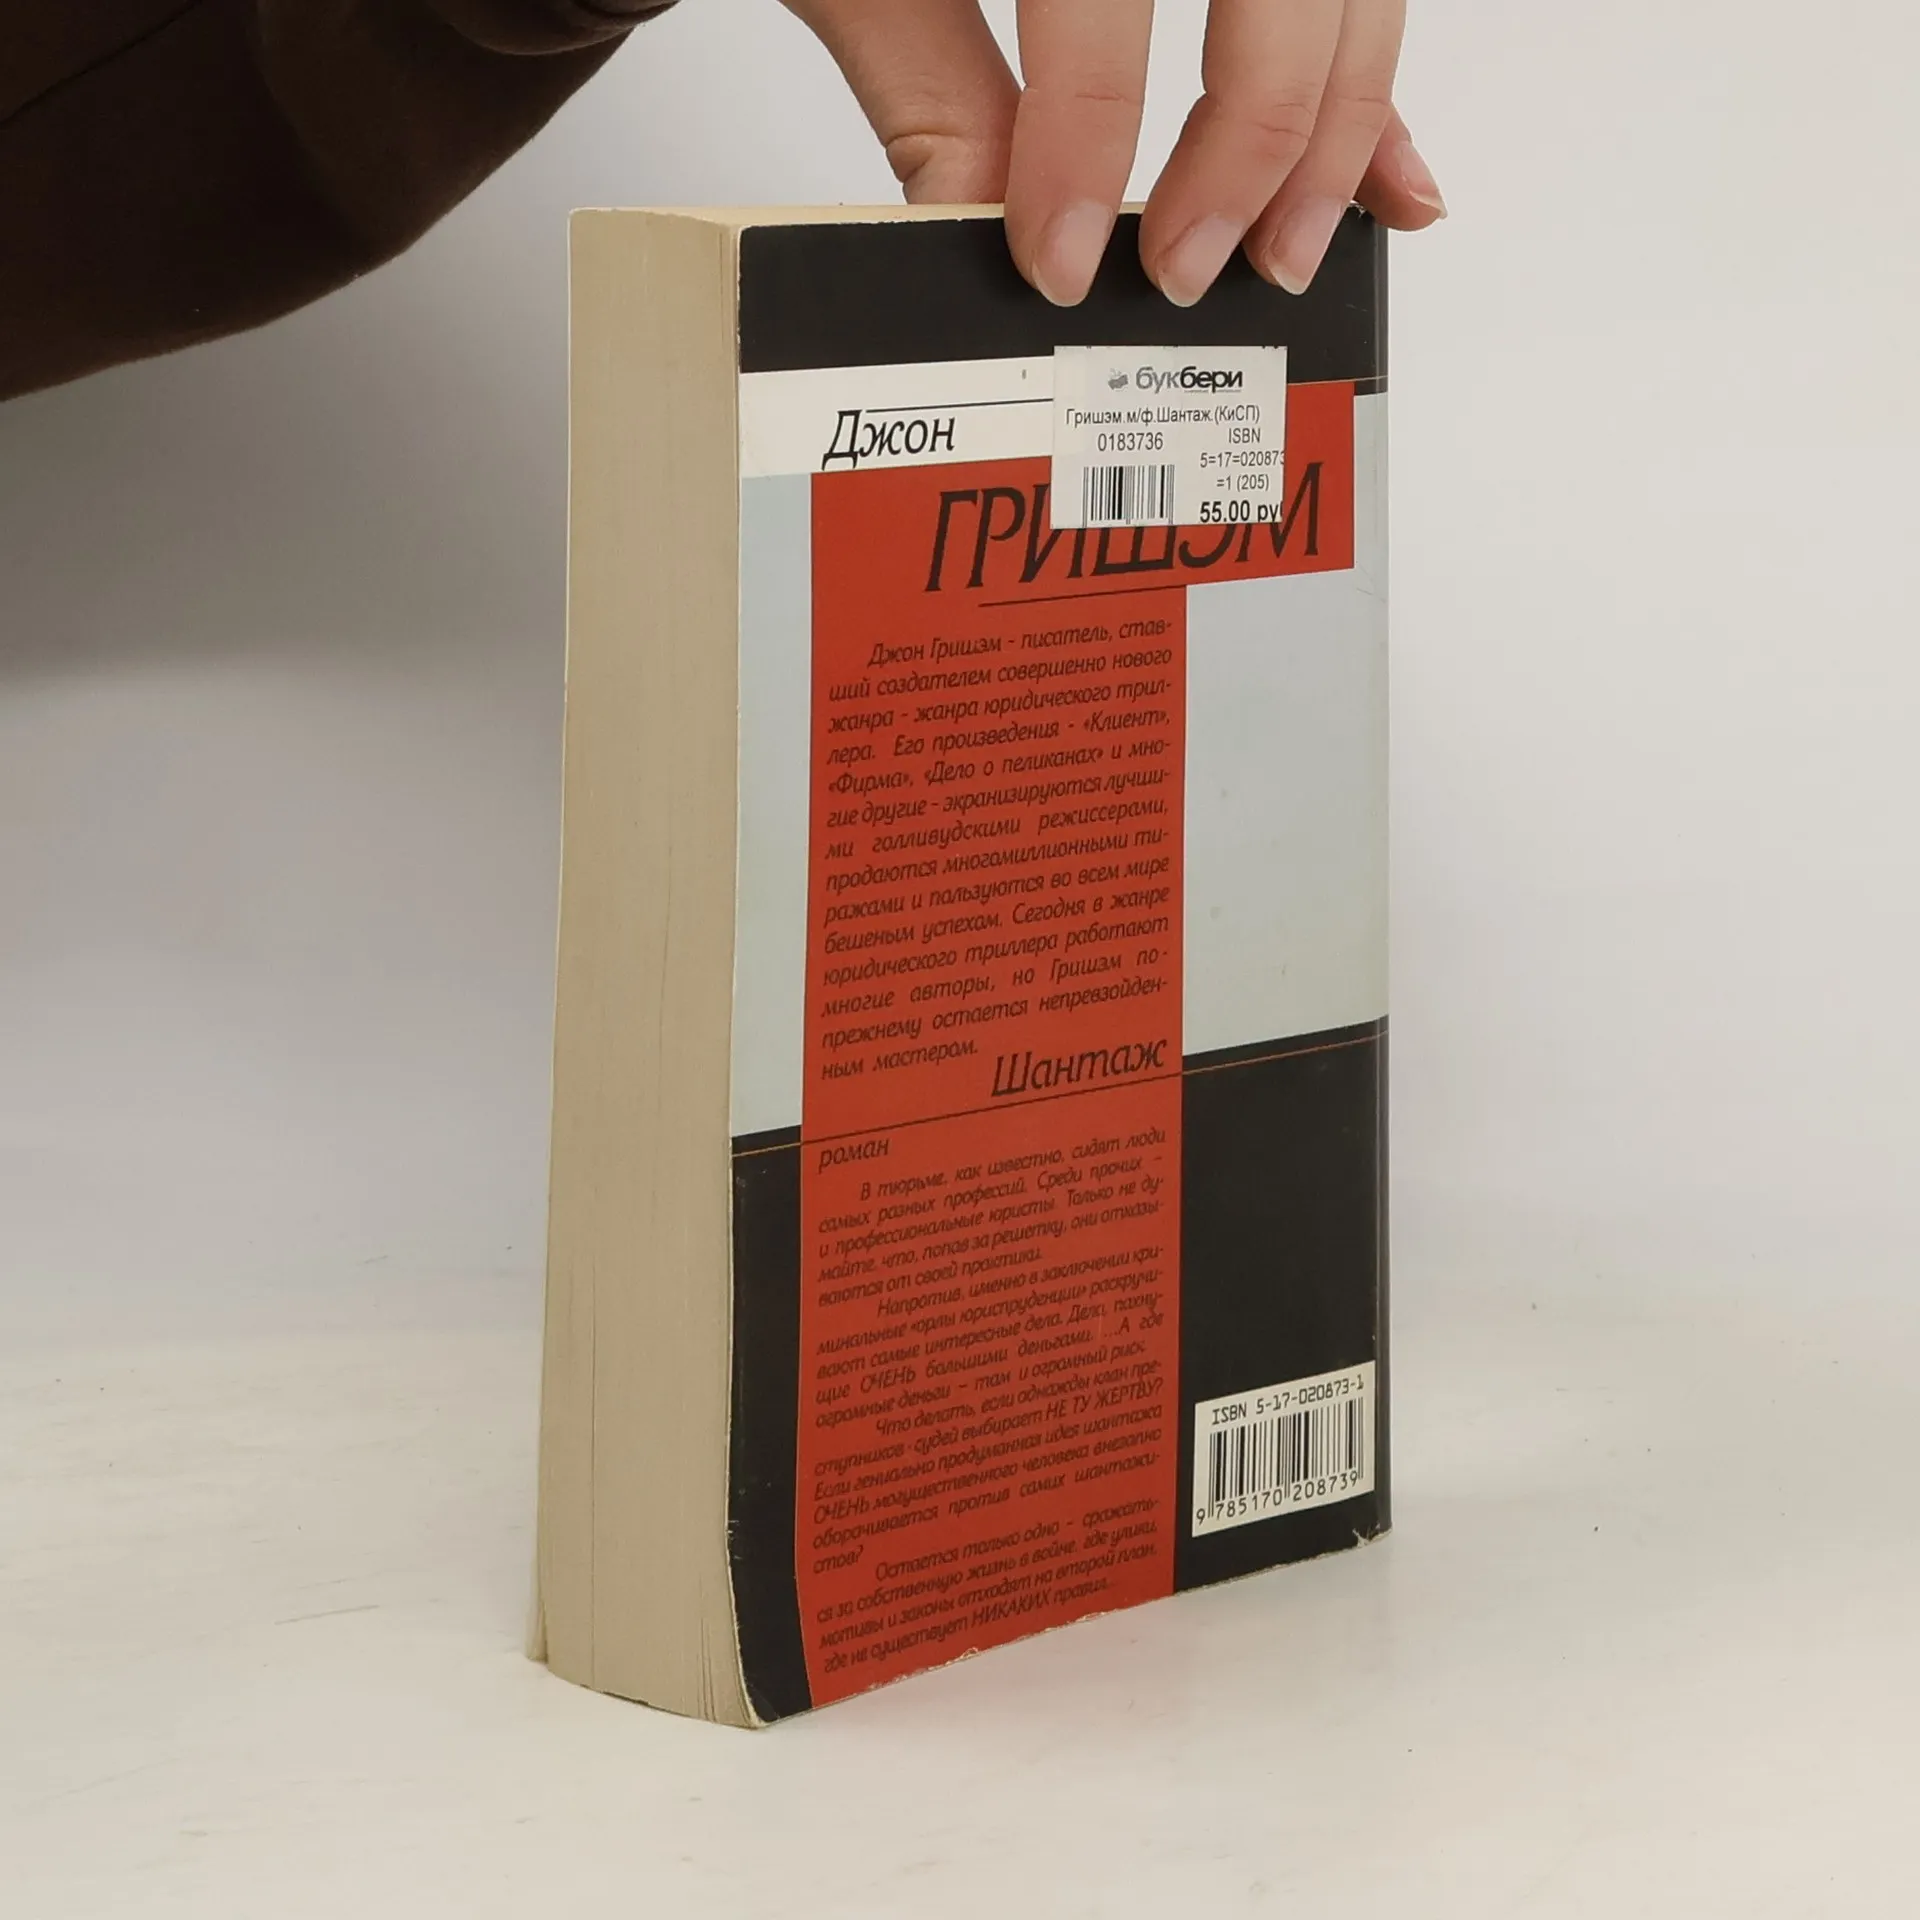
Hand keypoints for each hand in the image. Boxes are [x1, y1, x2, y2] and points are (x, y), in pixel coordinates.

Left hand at [783, 0, 1444, 306]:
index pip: (1102, 6)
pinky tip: (1387, 176)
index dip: (1085, 150)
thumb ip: (928, 78)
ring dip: (1338, 134)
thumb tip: (976, 230)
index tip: (1059, 263)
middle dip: (1248, 151)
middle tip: (1183, 271)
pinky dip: (1371, 78)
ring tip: (1288, 252)